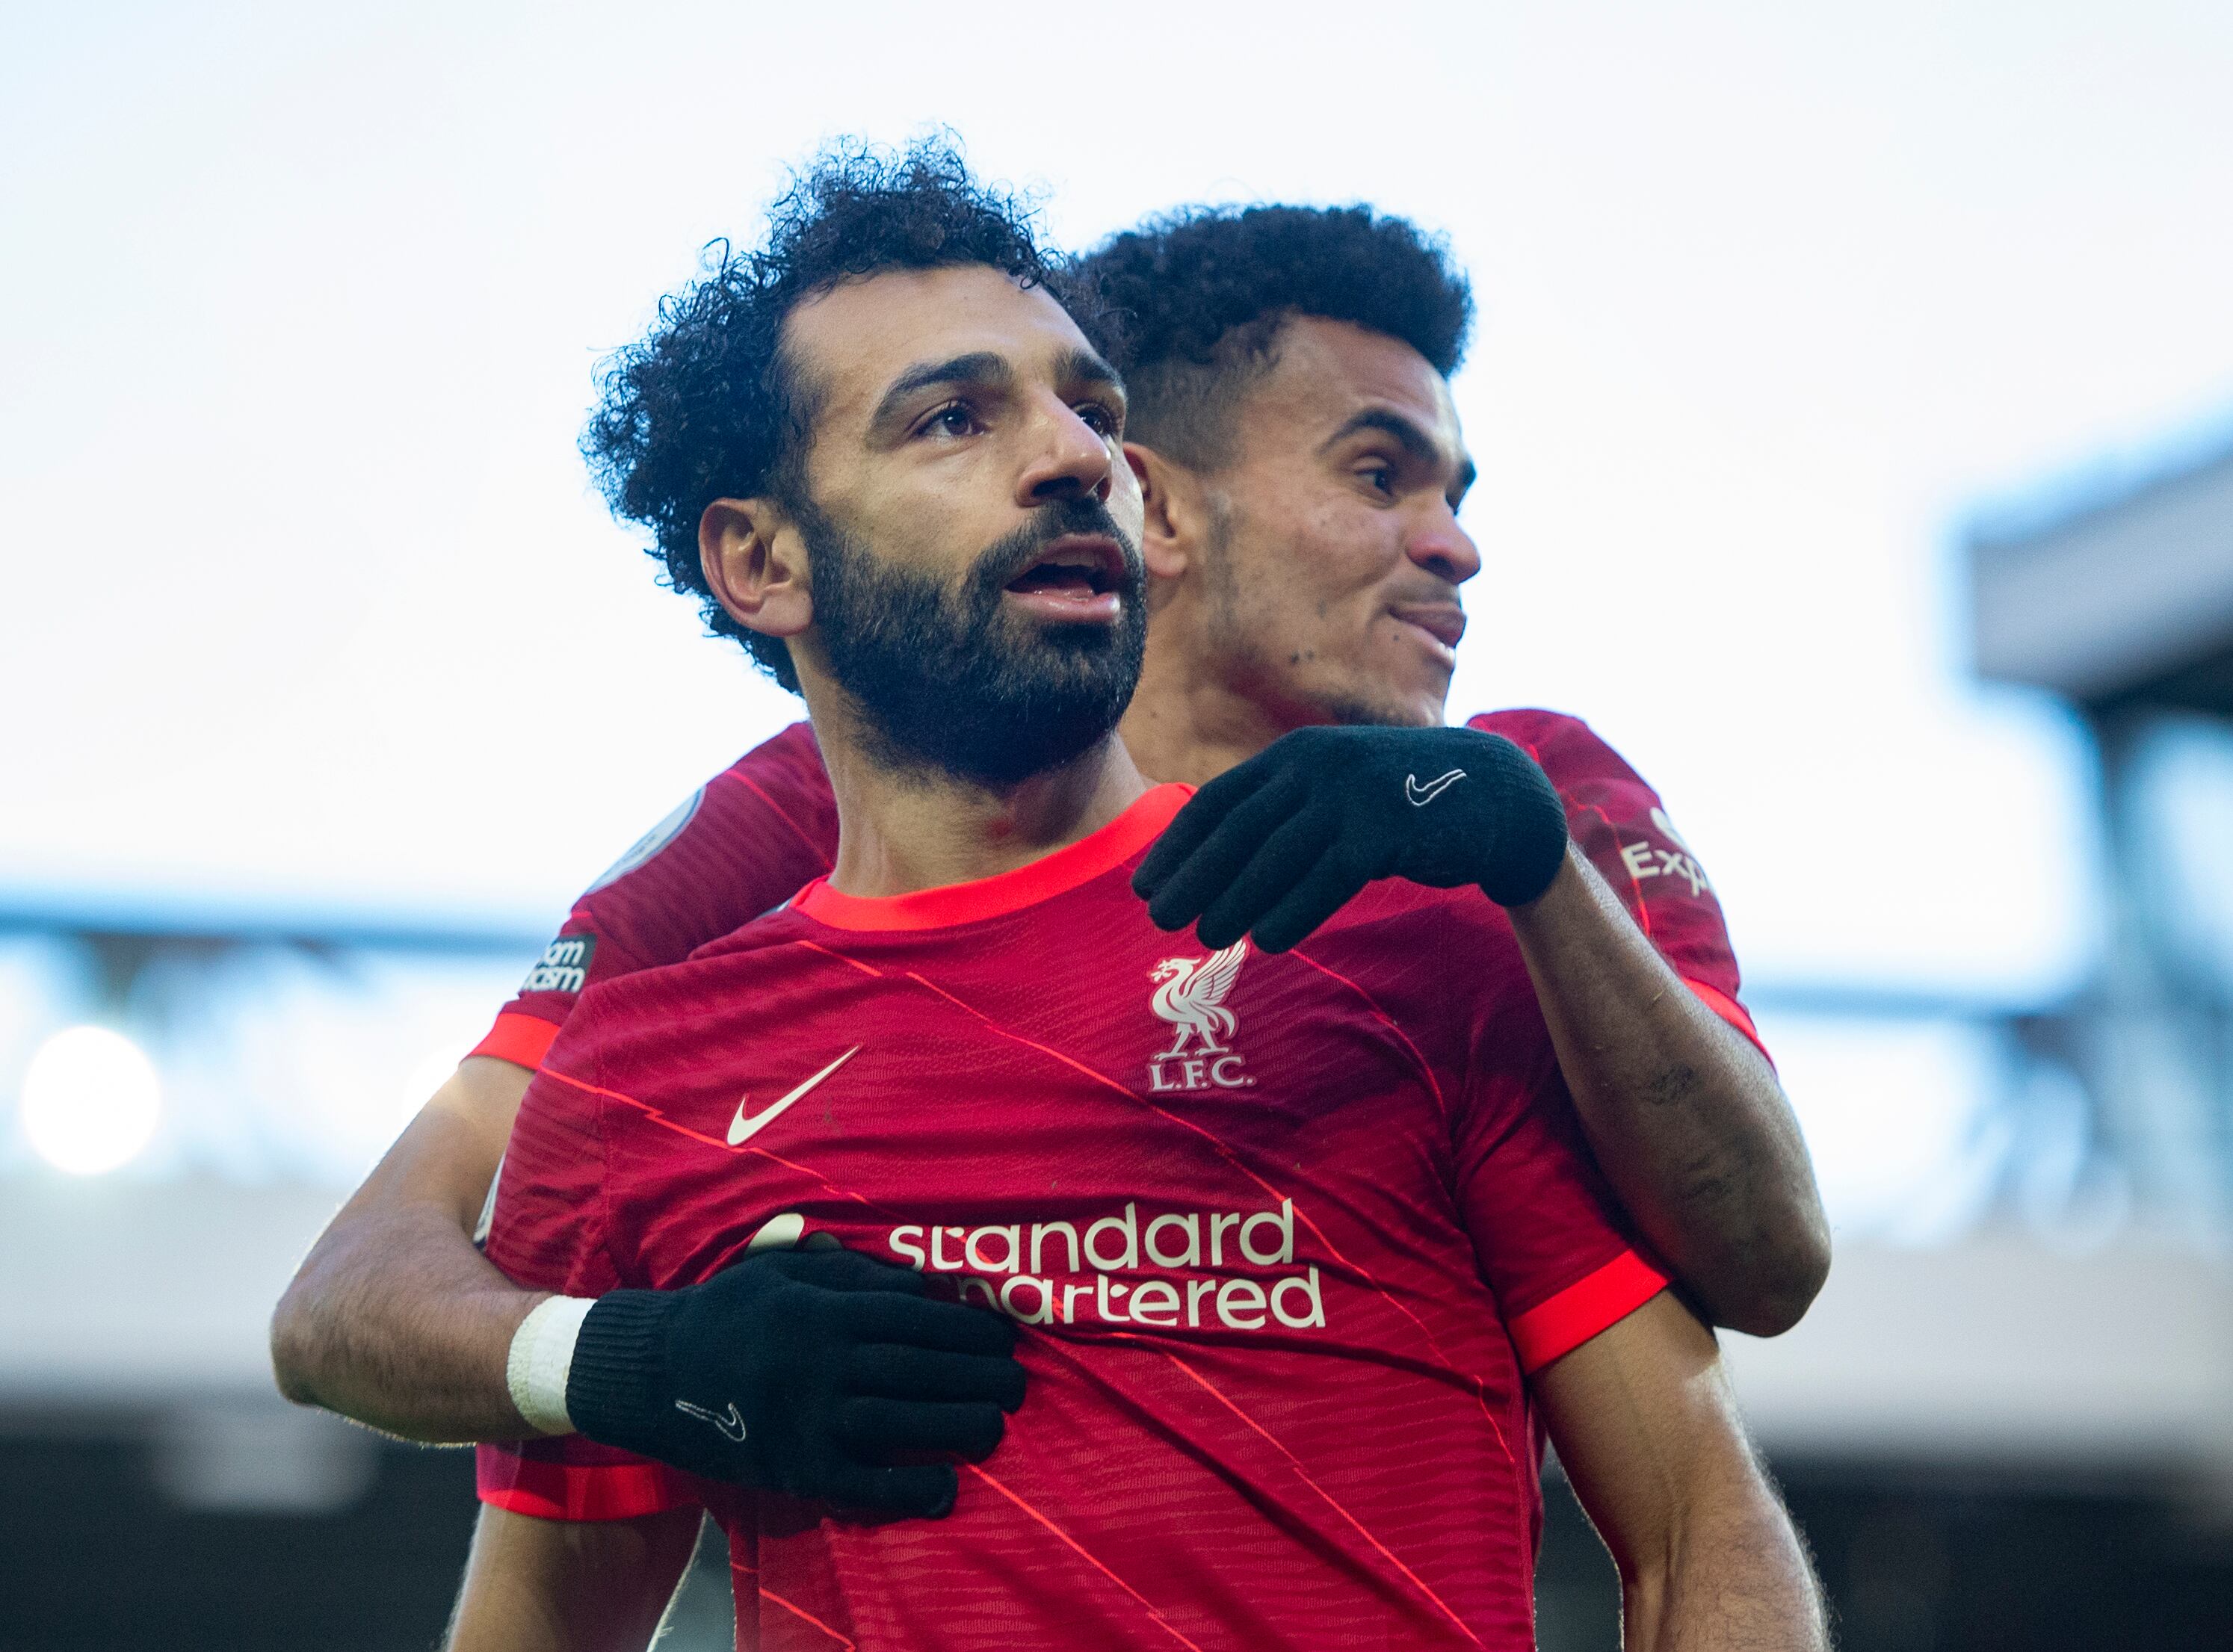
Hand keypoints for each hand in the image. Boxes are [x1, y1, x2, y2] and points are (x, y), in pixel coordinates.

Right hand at [566, 1249, 1023, 1517]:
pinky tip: (944, 1487)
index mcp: (823, 1310)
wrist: (650, 1372)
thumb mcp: (780, 1272)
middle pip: (918, 1368)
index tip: (1003, 1337)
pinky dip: (906, 1487)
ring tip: (995, 1426)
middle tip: (1017, 1384)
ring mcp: (809, 1417)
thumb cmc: (725, 1313)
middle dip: (976, 1376)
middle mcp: (823, 1362)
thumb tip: (916, 1284)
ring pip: (900, 1421)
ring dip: (956, 1425)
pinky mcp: (794, 1466)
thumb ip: (848, 1274)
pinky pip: (860, 1483)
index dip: (966, 1328)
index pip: (914, 1317)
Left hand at [1134, 725, 1568, 952]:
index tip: (1145, 886)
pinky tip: (1265, 941)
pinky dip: (1293, 911)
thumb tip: (1216, 869)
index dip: (1178, 846)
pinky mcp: (1386, 829)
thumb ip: (1283, 815)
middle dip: (1193, 877)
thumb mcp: (1335, 791)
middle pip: (1238, 830)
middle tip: (1158, 918)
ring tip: (1205, 936)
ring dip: (1234, 901)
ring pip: (1276, 857)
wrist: (1493, 794)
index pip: (1219, 802)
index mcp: (1296, 754)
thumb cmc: (1399, 802)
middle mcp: (1317, 765)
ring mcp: (1351, 794)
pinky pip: (1327, 877)